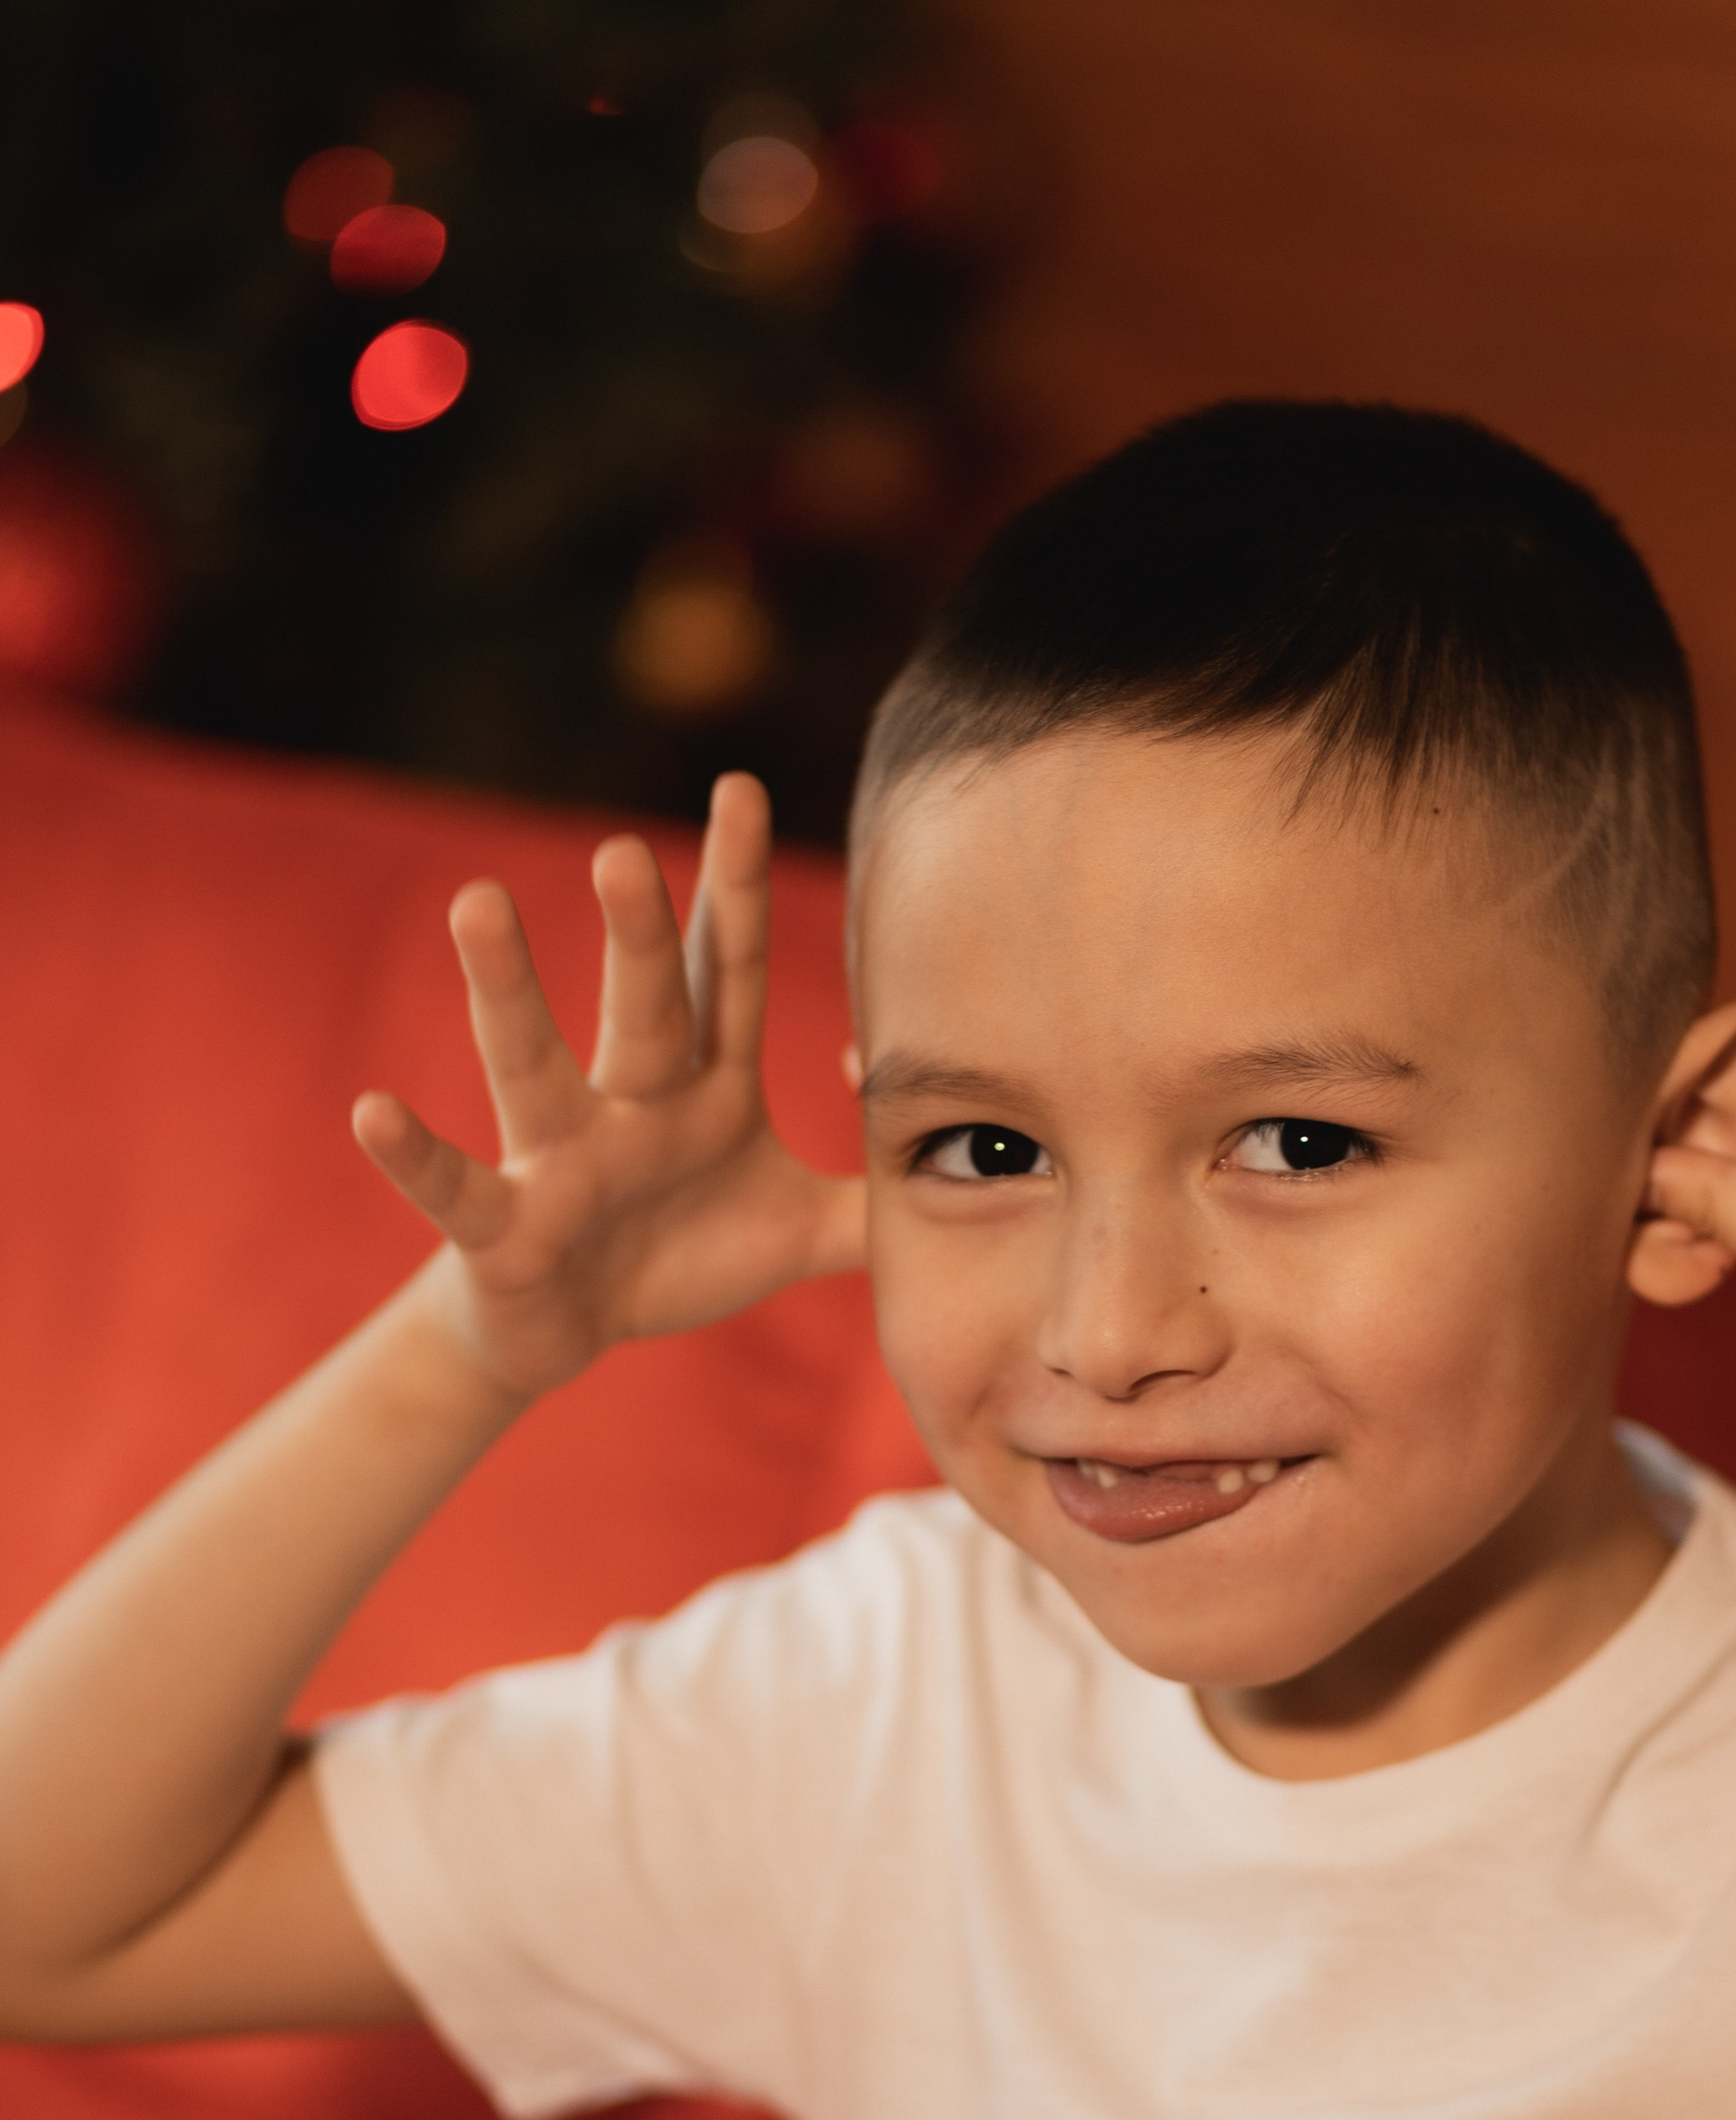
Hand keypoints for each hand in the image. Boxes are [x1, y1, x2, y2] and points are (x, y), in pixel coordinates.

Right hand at [353, 772, 864, 1400]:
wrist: (568, 1331)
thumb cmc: (680, 1257)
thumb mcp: (798, 1231)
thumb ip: (880, 1192)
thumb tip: (980, 1154)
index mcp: (707, 1091)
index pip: (731, 975)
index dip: (737, 891)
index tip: (740, 788)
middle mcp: (630, 1104)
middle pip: (644, 1005)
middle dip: (641, 931)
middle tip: (629, 847)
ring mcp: (559, 1159)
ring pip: (530, 1063)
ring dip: (506, 989)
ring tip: (477, 903)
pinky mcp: (502, 1227)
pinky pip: (454, 1186)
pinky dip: (412, 1152)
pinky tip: (372, 1109)